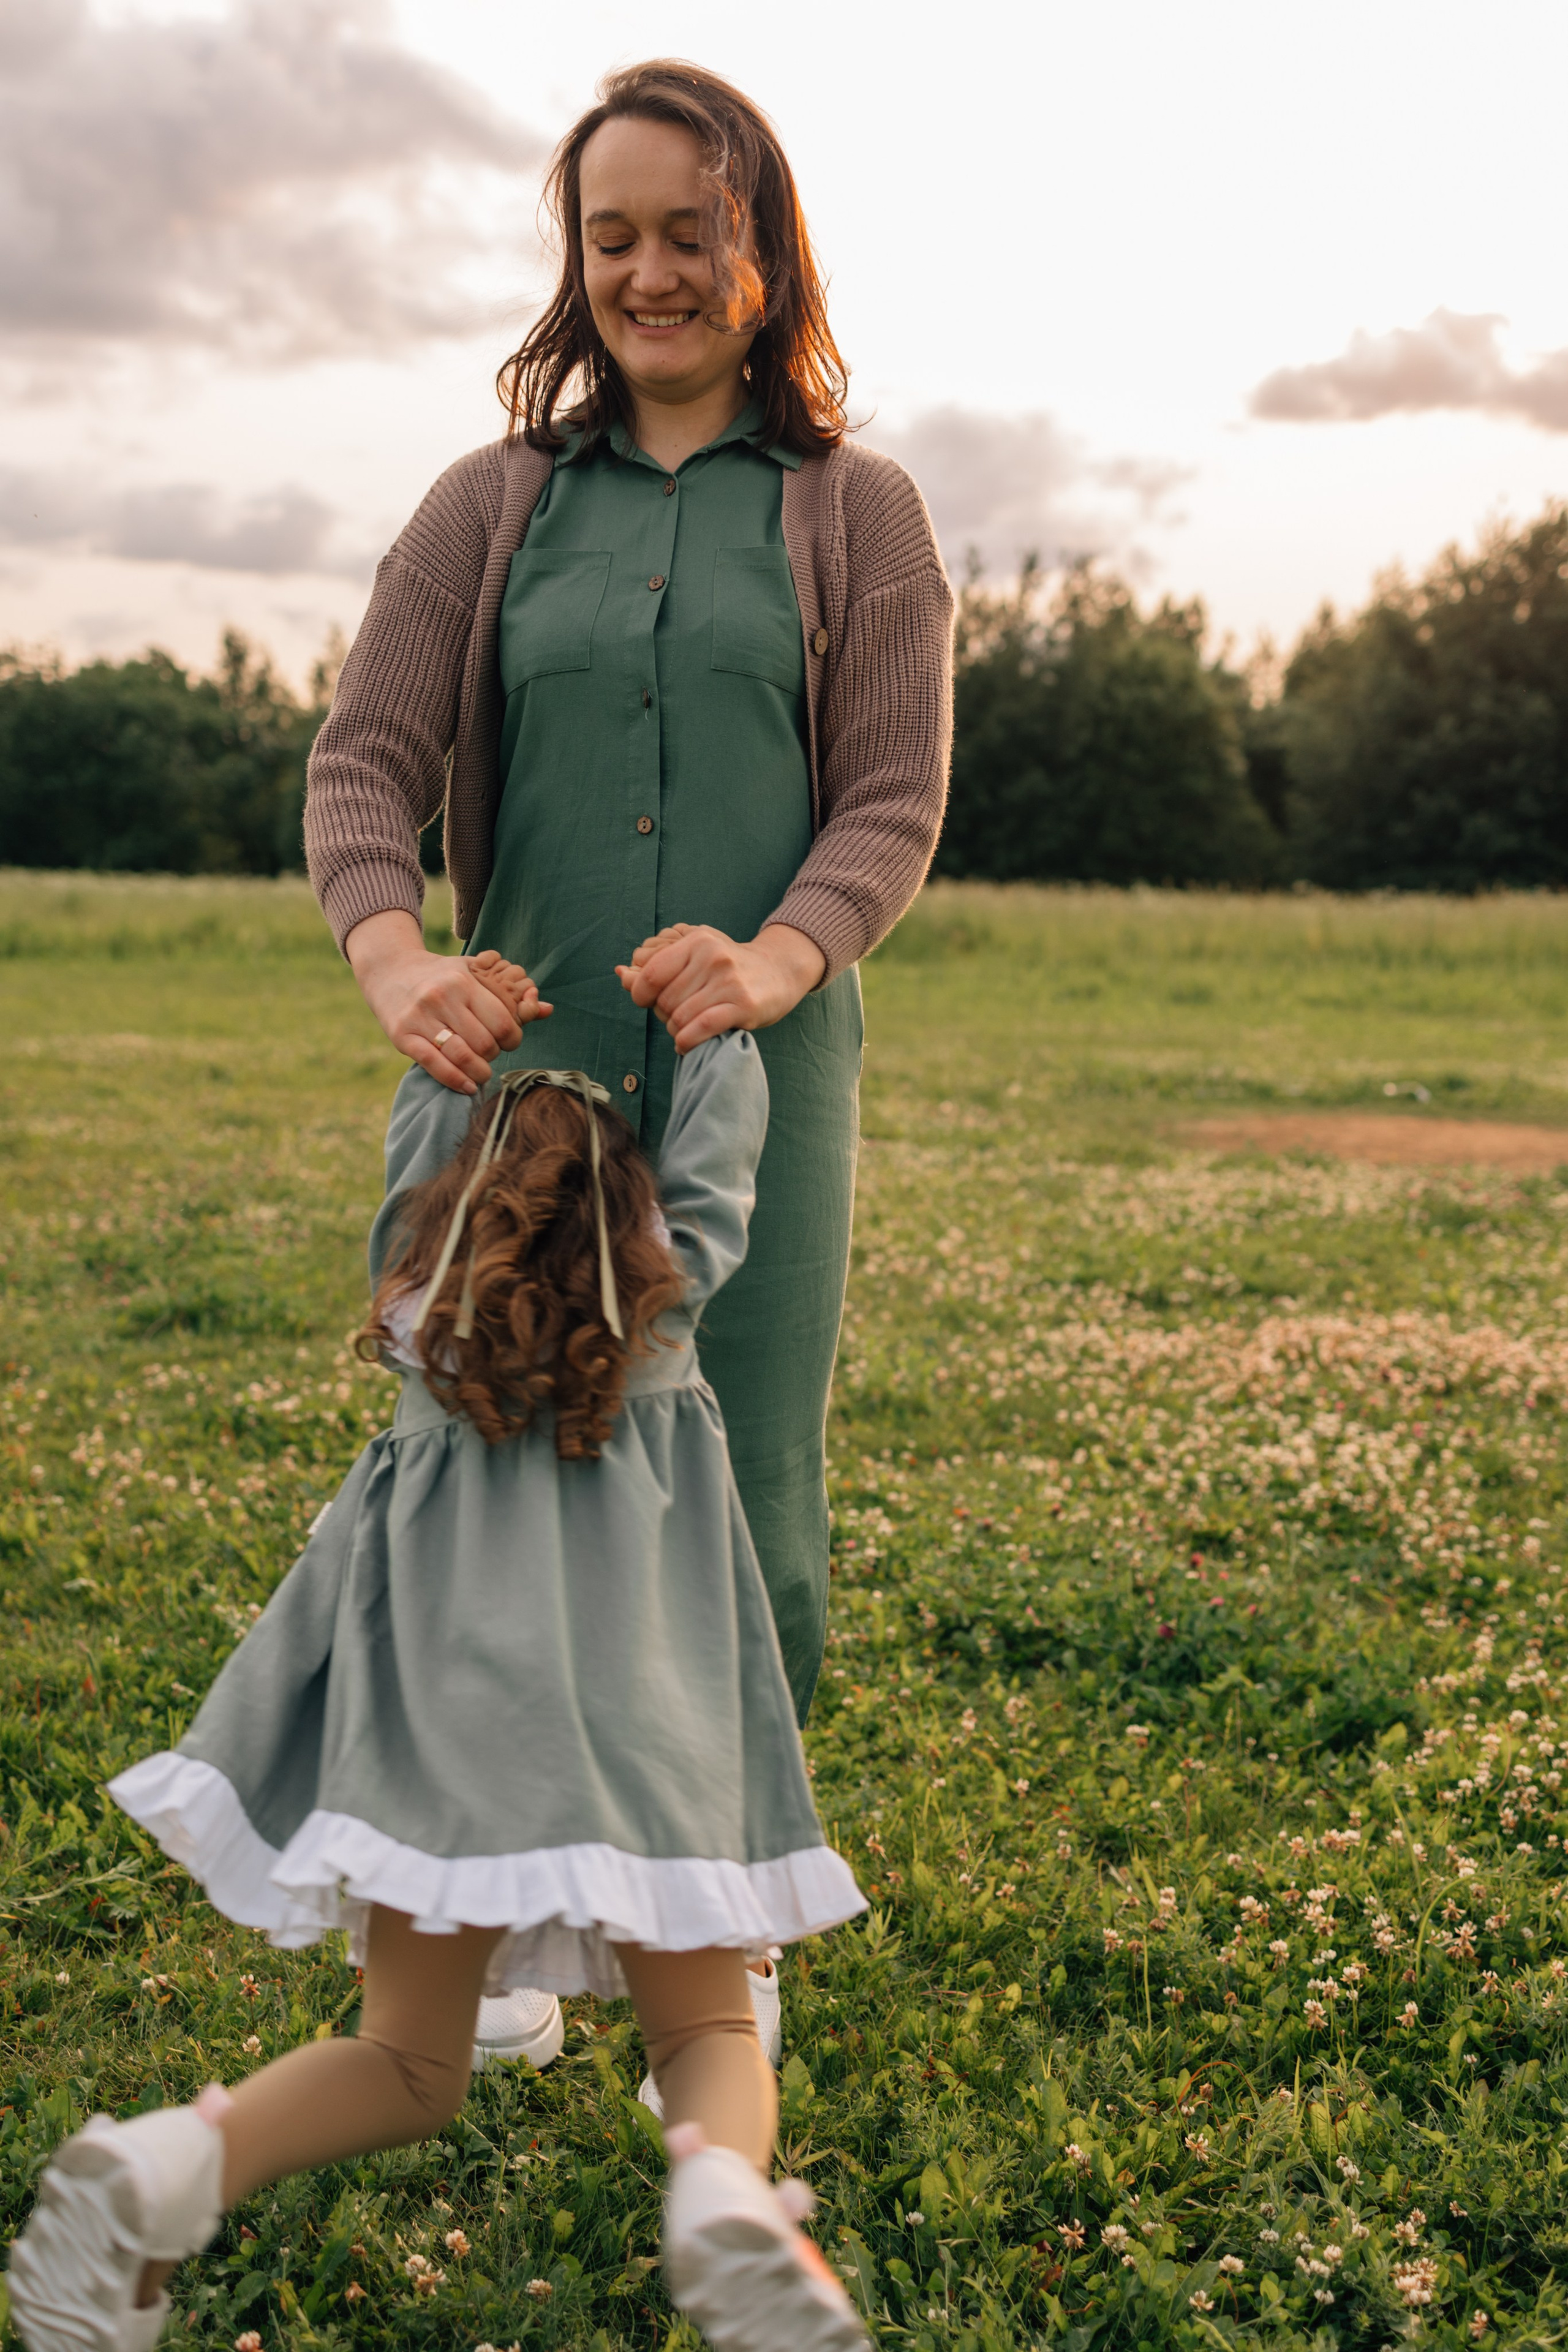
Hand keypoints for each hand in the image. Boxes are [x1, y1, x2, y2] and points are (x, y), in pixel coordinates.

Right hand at [346, 911, 552, 1093]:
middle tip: (491, 1055)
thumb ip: (509, 994)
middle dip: (494, 1055)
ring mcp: (420, 1017)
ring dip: (478, 1072)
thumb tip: (549, 1009)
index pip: (502, 1022)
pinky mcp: (402, 1035)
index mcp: (463, 981)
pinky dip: (455, 1080)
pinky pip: (433, 1065)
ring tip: (481, 1073)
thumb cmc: (440, 974)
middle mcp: (442, 997)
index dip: (513, 1039)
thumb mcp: (472, 973)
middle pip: (484, 1043)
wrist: (389, 968)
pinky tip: (466, 1086)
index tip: (509, 1042)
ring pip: (461, 1056)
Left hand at [616, 922, 825, 1053]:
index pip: (651, 975)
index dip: (642, 995)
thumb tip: (621, 974)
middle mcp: (712, 958)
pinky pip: (701, 1028)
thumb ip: (656, 967)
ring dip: (678, 1031)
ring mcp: (729, 982)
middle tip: (682, 1015)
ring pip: (679, 1018)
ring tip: (689, 1028)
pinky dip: (687, 1041)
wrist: (780, 970)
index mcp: (697, 942)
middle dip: (666, 1015)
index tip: (651, 1002)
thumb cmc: (729, 967)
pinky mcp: (744, 1006)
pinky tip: (686, 1043)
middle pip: (665, 1001)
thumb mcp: (695, 956)